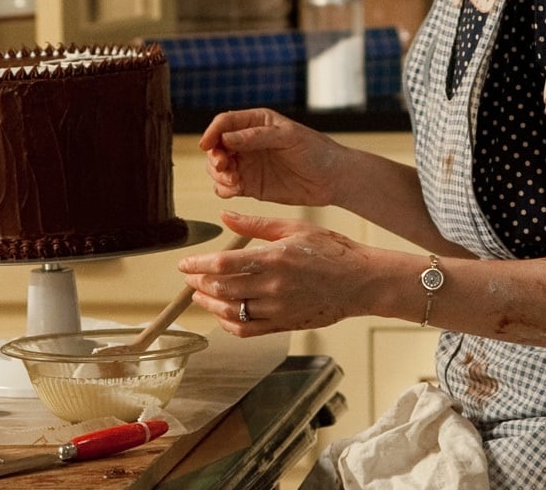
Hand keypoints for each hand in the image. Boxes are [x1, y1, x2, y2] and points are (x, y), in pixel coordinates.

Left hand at [178, 211, 372, 336]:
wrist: (360, 282)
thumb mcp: (294, 227)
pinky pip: (247, 329)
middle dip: (199, 283)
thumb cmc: (332, 251)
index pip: (223, 265)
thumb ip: (256, 225)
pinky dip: (228, 324)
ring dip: (209, 304)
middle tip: (190, 277)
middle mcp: (273, 286)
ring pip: (231, 311)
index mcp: (275, 258)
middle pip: (222, 288)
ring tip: (200, 295)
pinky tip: (222, 314)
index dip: (198, 265)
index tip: (185, 264)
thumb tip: (224, 216)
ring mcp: (278, 309)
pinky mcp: (284, 324)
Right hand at [199, 108, 343, 207]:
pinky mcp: (250, 185)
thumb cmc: (316, 150)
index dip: (212, 132)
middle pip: (216, 146)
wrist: (332, 179)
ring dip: (218, 174)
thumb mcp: (289, 137)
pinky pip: (226, 186)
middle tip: (224, 166)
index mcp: (256, 122)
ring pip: (217, 168)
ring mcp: (247, 164)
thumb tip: (226, 138)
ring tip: (234, 180)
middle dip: (214, 156)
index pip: (225, 122)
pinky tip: (236, 189)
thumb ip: (257, 137)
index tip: (207, 144)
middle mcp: (247, 142)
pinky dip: (224, 188)